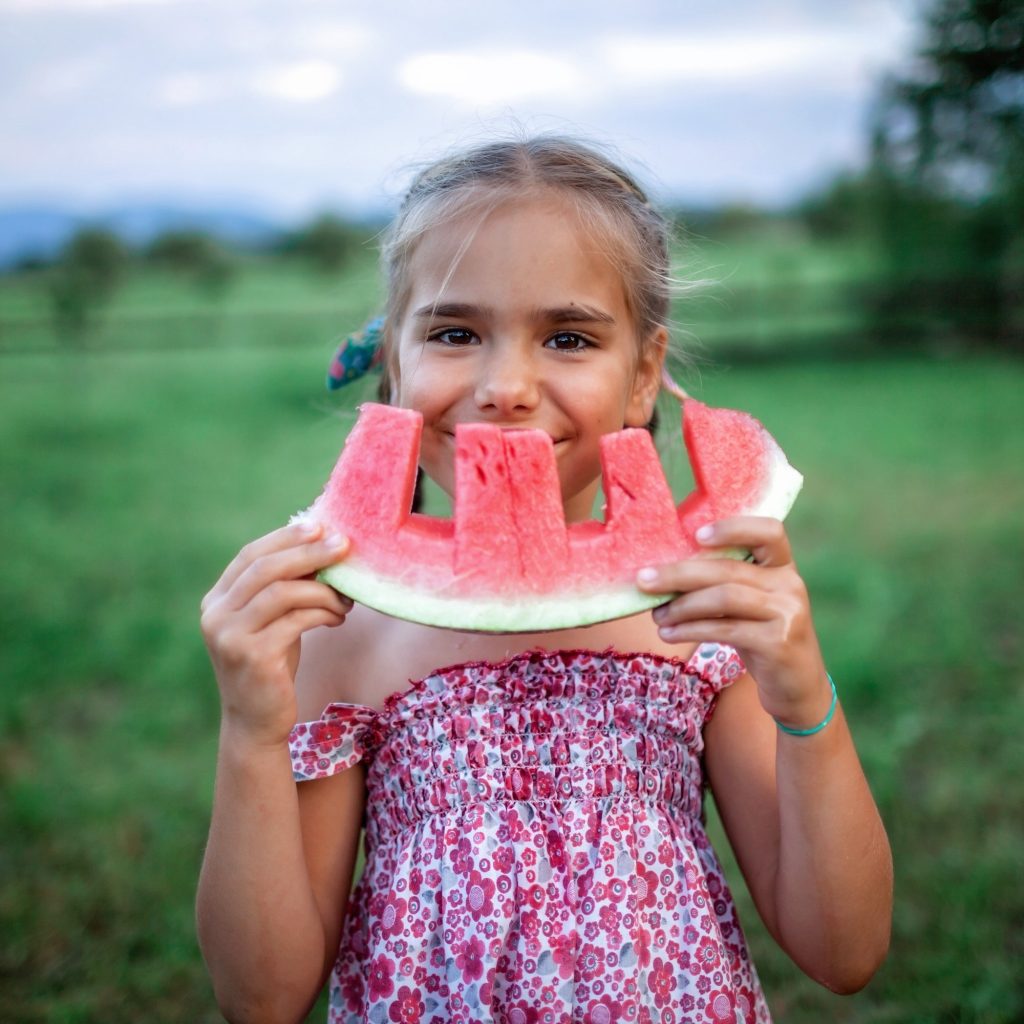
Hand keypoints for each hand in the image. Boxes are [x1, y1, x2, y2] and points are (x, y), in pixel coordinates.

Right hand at [200, 521, 352, 746]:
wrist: (257, 722)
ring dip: (322, 589)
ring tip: (346, 598)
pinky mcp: (251, 656)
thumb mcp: (273, 621)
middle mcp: (215, 614)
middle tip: (343, 545)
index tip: (320, 525)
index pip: (250, 555)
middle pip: (265, 568)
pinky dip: (322, 612)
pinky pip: (295, 620)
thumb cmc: (272, 666)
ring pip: (282, 592)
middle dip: (308, 552)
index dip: (285, 538)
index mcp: (217, 600)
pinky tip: (338, 617)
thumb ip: (285, 588)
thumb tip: (323, 544)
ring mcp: (229, 635)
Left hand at [637, 516, 830, 728]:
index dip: (733, 528)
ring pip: (724, 597)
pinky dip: (690, 630)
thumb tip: (661, 571)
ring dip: (682, 606)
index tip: (696, 535)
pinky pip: (725, 629)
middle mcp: (790, 584)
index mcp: (783, 566)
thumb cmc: (761, 637)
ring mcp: (788, 613)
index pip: (769, 531)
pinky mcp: (779, 642)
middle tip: (644, 580)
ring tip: (657, 616)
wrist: (797, 686)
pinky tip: (669, 633)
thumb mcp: (750, 604)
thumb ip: (724, 583)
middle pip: (728, 569)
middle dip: (679, 574)